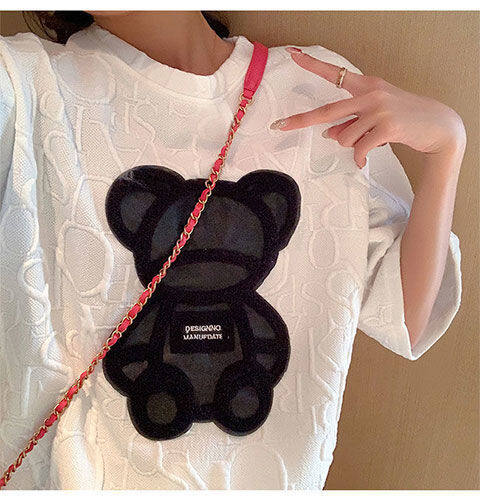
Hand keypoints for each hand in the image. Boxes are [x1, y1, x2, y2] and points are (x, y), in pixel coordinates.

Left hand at [270, 47, 466, 167]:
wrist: (439, 126)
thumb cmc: (403, 119)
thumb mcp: (374, 117)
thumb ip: (350, 122)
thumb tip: (328, 134)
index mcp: (366, 86)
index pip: (335, 74)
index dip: (313, 65)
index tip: (294, 55)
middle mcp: (370, 93)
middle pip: (327, 111)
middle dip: (301, 121)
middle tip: (279, 126)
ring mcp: (378, 109)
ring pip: (344, 137)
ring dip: (352, 145)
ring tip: (370, 141)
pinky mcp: (386, 127)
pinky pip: (359, 149)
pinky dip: (360, 158)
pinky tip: (367, 158)